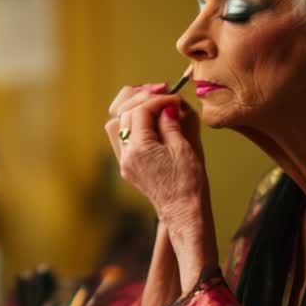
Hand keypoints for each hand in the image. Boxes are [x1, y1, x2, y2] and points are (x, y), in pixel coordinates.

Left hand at [104, 85, 218, 286]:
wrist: (183, 212)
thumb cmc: (189, 183)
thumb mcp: (183, 148)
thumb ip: (170, 123)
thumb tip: (166, 105)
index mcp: (139, 149)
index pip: (140, 111)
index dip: (157, 99)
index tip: (174, 98)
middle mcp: (126, 155)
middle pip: (122, 114)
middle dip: (141, 100)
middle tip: (161, 94)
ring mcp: (124, 162)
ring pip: (117, 125)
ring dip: (133, 111)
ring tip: (152, 104)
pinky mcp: (128, 167)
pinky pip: (122, 138)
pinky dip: (133, 125)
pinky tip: (148, 122)